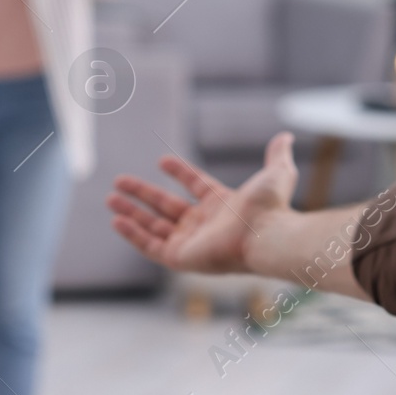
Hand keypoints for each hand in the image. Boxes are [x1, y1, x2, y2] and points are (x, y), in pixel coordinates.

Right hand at [108, 132, 297, 273]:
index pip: (196, 186)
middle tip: (119, 182)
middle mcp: (205, 225)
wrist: (265, 235)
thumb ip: (277, 155)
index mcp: (223, 205)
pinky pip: (150, 246)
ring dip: (131, 213)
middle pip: (167, 207)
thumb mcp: (275, 173)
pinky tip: (117, 220)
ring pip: (153, 227)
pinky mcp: (180, 258)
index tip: (162, 160)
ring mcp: (191, 242)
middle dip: (142, 194)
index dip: (180, 173)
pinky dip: (133, 234)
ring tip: (109, 199)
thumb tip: (285, 136)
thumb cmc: (270, 207)